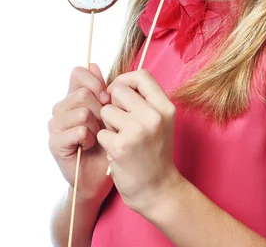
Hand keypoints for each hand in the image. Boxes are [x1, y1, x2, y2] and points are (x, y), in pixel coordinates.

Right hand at [48, 63, 113, 202]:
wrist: (101, 176)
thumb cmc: (109, 141)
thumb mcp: (109, 112)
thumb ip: (101, 89)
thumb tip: (93, 65)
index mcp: (74, 96)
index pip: (78, 73)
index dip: (95, 82)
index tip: (107, 97)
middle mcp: (62, 108)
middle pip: (82, 93)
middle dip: (100, 109)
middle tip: (105, 124)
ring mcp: (56, 125)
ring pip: (81, 111)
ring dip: (96, 126)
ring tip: (98, 136)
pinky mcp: (55, 143)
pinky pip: (78, 130)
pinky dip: (90, 139)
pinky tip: (90, 146)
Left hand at [97, 69, 180, 214]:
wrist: (157, 189)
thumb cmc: (154, 152)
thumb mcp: (159, 121)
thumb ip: (143, 100)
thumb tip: (113, 83)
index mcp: (165, 107)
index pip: (141, 75)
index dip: (125, 80)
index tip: (120, 94)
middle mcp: (154, 116)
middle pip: (118, 90)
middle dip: (113, 105)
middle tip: (122, 123)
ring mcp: (137, 131)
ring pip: (106, 111)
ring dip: (108, 125)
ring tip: (121, 138)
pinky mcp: (121, 147)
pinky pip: (100, 132)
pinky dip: (105, 143)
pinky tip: (117, 153)